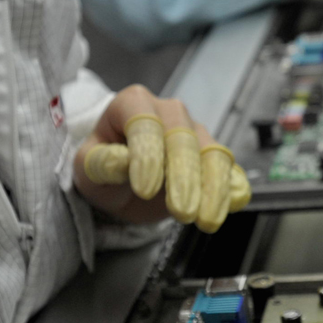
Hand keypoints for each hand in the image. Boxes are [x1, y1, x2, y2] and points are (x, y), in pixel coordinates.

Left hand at [73, 85, 249, 229]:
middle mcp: (169, 111)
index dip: (147, 156)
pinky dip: (232, 186)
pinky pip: (227, 169)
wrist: (122, 181)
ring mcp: (195, 131)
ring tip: (206, 220)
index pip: (144, 124)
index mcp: (133, 102)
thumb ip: (102, 162)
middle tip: (180, 211)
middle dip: (183, 177)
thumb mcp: (87, 166)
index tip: (144, 189)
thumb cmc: (104, 165)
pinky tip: (234, 202)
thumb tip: (120, 162)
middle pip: (182, 139)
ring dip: (212, 188)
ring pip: (211, 154)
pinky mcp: (212, 155)